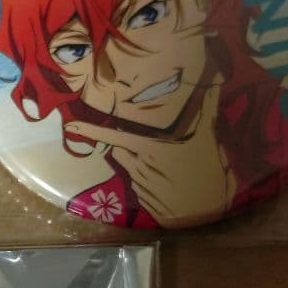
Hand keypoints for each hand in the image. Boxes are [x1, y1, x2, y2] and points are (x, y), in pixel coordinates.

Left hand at [65, 83, 236, 227]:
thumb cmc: (207, 170)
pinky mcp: (142, 199)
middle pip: (120, 150)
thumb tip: (214, 77)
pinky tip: (164, 179)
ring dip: (136, 161)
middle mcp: (139, 165)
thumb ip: (206, 107)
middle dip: (127, 146)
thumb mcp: (208, 136)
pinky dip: (144, 178)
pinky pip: (135, 183)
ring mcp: (139, 184)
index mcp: (150, 148)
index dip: (91, 131)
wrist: (207, 209)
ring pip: (127, 166)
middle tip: (146, 145)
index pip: (114, 136)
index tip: (72, 126)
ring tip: (161, 163)